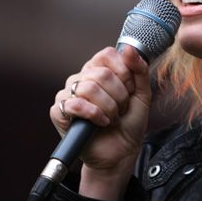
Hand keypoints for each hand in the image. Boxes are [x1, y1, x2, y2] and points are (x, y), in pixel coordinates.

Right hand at [49, 45, 150, 200]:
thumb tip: (128, 48)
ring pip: (89, 88)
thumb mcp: (142, 94)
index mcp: (99, 70)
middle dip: (119, 96)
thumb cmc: (129, 122)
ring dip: (109, 107)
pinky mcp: (59, 112)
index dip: (123, 72)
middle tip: (121, 108)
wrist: (122, 152)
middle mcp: (81, 78)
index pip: (107, 54)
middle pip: (102, 74)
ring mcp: (68, 94)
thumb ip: (139, 70)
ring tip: (111, 117)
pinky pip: (75, 104)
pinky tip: (100, 122)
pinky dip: (94, 114)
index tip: (129, 89)